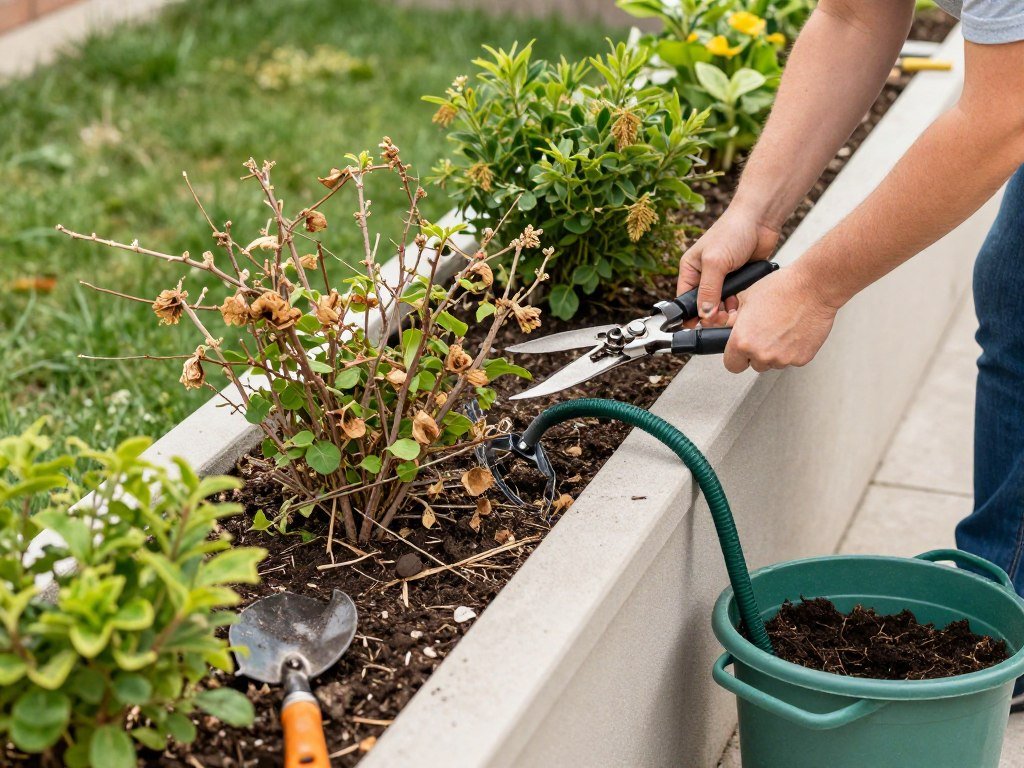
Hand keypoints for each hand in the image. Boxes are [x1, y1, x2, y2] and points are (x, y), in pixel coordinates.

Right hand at [677, 205, 779, 326]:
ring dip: (726, 312)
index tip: (699, 326)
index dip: (690, 314)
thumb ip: (708, 290)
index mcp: (690, 269)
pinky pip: (734, 300)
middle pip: (702, 306)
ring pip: (719, 306)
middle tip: (722, 319)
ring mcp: (721, 279)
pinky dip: (737, 305)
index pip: (684, 299)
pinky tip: (742, 303)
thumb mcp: (716, 262)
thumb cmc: (733, 231)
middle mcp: (703, 276)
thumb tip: (704, 315)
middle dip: (711, 315)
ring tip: (734, 311)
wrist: (760, 220)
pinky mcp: (738, 280)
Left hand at [723, 263, 838, 372]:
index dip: (737, 357)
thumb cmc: (782, 289)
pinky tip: (794, 332)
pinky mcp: (801, 358)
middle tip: (766, 334)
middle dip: (758, 353)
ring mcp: (782, 358)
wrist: (812, 288)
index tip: (742, 352)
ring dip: (776, 352)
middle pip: (754, 365)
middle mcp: (761, 353)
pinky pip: (792, 360)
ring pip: (774, 363)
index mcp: (742, 341)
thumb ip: (736, 320)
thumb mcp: (746, 299)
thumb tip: (731, 327)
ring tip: (782, 330)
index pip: (732, 365)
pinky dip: (793, 350)